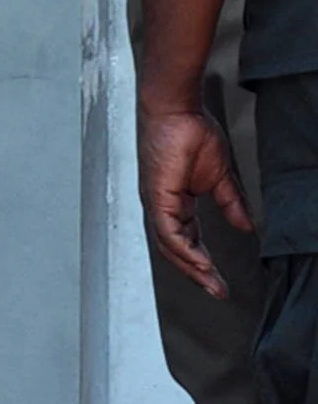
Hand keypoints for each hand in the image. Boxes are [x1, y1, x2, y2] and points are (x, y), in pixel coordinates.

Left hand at [139, 106, 248, 298]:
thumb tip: (247, 225)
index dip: (204, 261)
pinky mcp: (156, 196)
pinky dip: (184, 249)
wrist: (179, 112)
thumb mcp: (219, 177)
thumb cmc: (191, 134)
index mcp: (176, 203)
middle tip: (218, 291)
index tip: (220, 280)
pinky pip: (168, 231)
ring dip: (192, 267)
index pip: (188, 241)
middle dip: (198, 273)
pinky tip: (201, 262)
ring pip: (170, 246)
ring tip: (212, 283)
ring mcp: (156, 203)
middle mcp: (162, 207)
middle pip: (177, 250)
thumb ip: (231, 204)